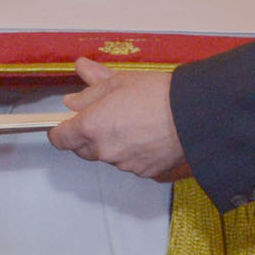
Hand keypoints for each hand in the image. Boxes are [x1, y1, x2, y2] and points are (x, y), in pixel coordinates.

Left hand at [48, 59, 187, 181]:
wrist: (194, 115)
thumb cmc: (158, 95)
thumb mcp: (119, 82)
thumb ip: (90, 91)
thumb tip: (72, 98)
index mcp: (92, 126)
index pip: (60, 138)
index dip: (60, 131)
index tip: (64, 125)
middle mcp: (104, 150)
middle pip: (82, 149)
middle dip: (88, 136)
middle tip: (105, 116)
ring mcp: (124, 164)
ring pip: (108, 156)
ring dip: (112, 144)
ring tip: (134, 123)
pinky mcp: (144, 172)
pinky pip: (130, 164)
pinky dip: (133, 153)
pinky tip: (147, 136)